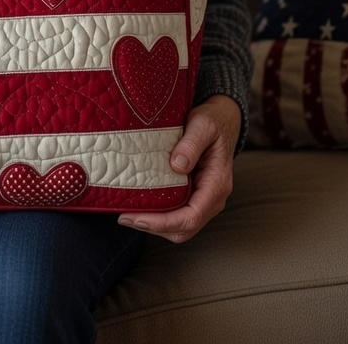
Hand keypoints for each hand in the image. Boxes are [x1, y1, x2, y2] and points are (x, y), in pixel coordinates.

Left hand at [117, 94, 240, 243]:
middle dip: (155, 227)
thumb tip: (177, 166)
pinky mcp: (194, 194)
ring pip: (181, 226)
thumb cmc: (213, 121)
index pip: (190, 217)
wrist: (223, 119)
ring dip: (156, 225)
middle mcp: (213, 197)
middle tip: (124, 217)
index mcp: (217, 184)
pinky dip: (160, 216)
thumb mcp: (203, 125)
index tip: (137, 218)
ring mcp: (204, 198)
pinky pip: (178, 213)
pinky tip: (141, 206)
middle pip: (184, 229)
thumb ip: (191, 143)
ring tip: (128, 214)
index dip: (163, 222)